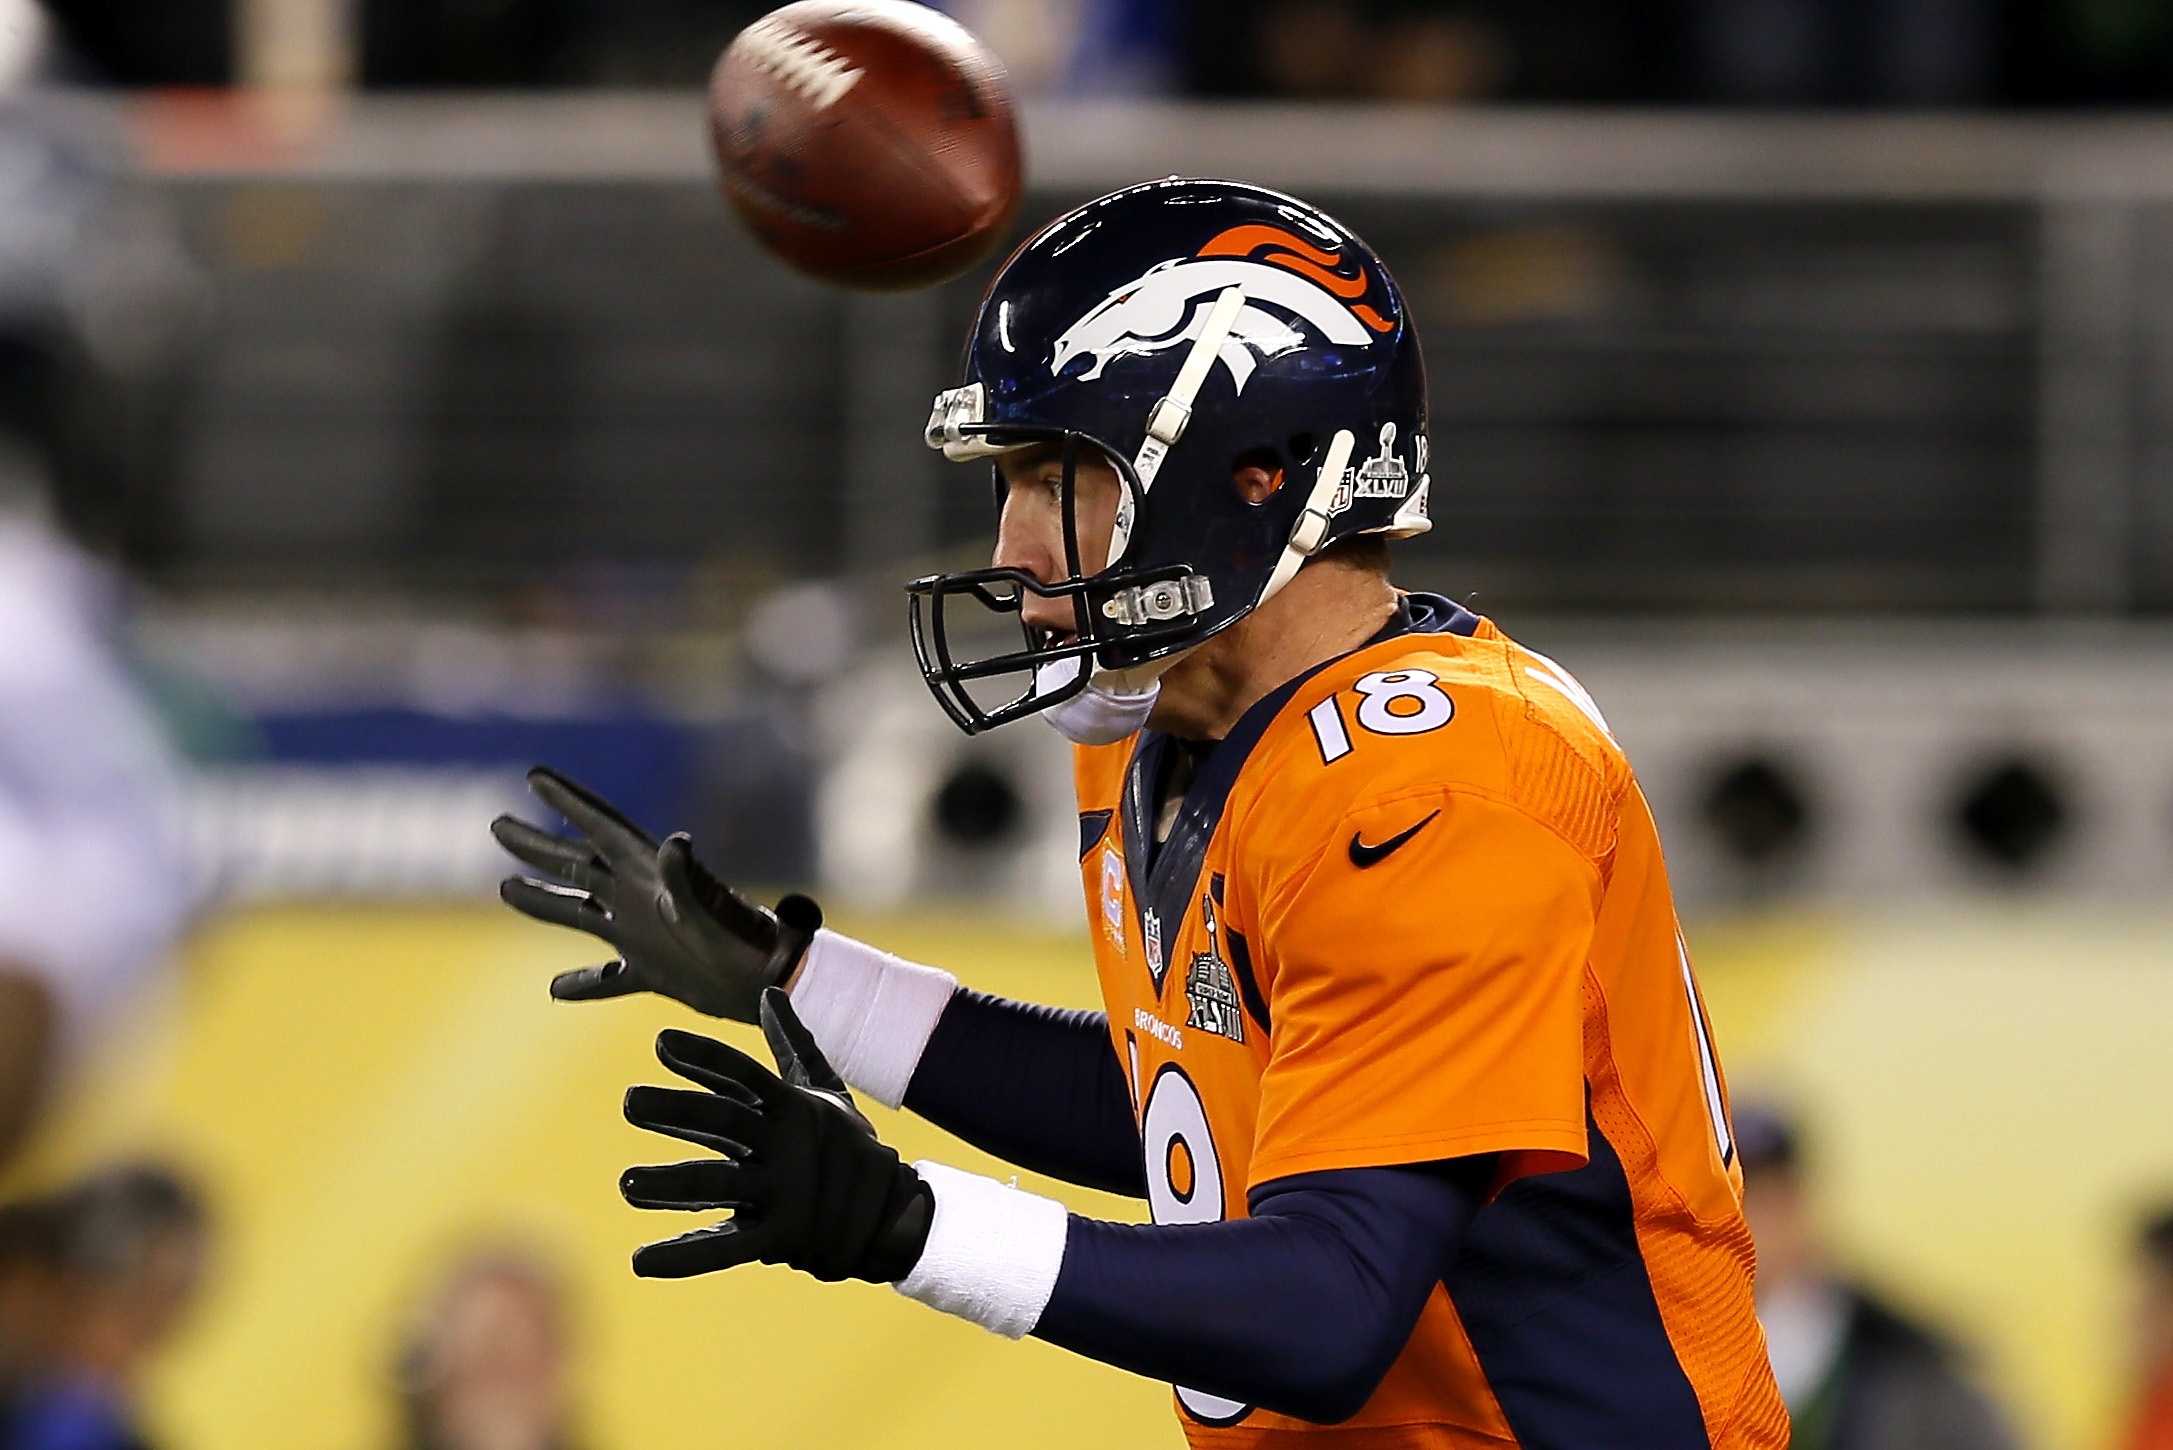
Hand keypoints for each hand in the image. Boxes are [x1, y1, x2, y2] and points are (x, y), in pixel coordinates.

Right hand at [493, 766, 819, 1022]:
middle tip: (497, 824)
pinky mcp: (653, 973)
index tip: (534, 775)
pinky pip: (608, 979)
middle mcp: (639, 899)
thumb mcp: (711, 909)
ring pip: (580, 915)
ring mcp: (642, 936)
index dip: (568, 801)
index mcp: (649, 875)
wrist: (770, 983)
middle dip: (537, 845)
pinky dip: (583, 984)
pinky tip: (555, 990)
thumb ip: (688, 879)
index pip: (599, 828)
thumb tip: (674, 843)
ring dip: (544, 902)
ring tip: (504, 890)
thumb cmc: (745, 943)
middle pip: (576, 865)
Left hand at [619, 989, 932, 1282]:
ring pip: (719, 1185)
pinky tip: (642, 1261)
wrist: (893, 1215)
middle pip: (726, 1122)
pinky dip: (686, 1255)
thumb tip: (769, 990)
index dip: (706, 1058)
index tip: (661, 1042)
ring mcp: (784, 1193)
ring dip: (672, 1184)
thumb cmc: (849, 1145)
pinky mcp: (780, 1239)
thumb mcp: (824, 1089)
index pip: (745, 1075)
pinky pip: (728, 1249)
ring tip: (627, 1183)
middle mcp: (787, 1145)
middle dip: (678, 1111)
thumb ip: (792, 1043)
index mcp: (793, 1107)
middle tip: (630, 1102)